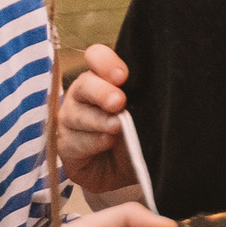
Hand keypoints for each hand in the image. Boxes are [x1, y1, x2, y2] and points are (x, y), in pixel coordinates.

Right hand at [55, 44, 138, 193]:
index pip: (96, 57)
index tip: (123, 76)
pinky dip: (92, 142)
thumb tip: (160, 89)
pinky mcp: (66, 145)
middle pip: (84, 84)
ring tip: (116, 126)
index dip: (105, 62)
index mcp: (102, 78)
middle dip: (101, 92)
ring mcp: (70, 119)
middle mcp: (82, 95)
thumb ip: (144, 97)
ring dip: (98, 120)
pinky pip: (74, 141)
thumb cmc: (136, 133)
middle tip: (118, 102)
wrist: (127, 169)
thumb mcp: (144, 112)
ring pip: (77, 114)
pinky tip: (106, 143)